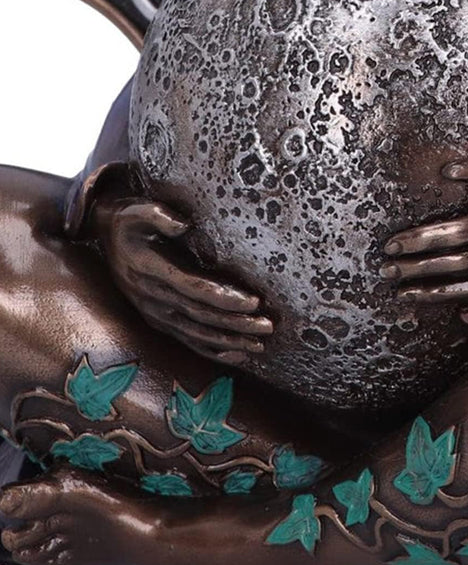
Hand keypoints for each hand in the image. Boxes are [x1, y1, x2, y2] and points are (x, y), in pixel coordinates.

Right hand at [95, 199, 272, 364]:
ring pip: (197, 333)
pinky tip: (236, 356)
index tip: (254, 301)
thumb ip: (159, 214)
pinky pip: (187, 340)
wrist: (102, 237)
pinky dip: (212, 350)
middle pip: (202, 315)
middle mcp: (153, 297)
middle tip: (268, 327)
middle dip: (237, 323)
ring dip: (230, 341)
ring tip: (260, 345)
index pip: (194, 288)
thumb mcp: (137, 208)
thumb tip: (184, 224)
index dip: (225, 297)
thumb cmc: (129, 219)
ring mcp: (154, 312)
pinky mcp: (158, 320)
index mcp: (152, 270)